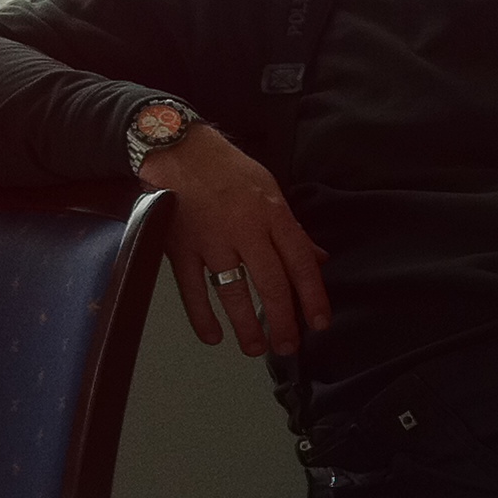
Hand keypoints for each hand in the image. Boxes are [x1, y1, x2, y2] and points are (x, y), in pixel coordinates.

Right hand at [136, 124, 331, 357]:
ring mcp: (210, 241)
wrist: (178, 150)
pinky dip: (201, 316)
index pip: (300, 262)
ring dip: (246, 324)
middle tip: (288, 346)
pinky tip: (212, 336)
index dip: (313, 295)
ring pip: (232, 291)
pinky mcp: (179, 247)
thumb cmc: (228, 170)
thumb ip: (292, 229)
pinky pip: (191, 288)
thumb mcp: (270, 190)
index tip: (320, 322)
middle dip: (282, 320)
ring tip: (256, 348)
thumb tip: (317, 259)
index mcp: (272, 215)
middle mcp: (244, 230)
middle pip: (270, 283)